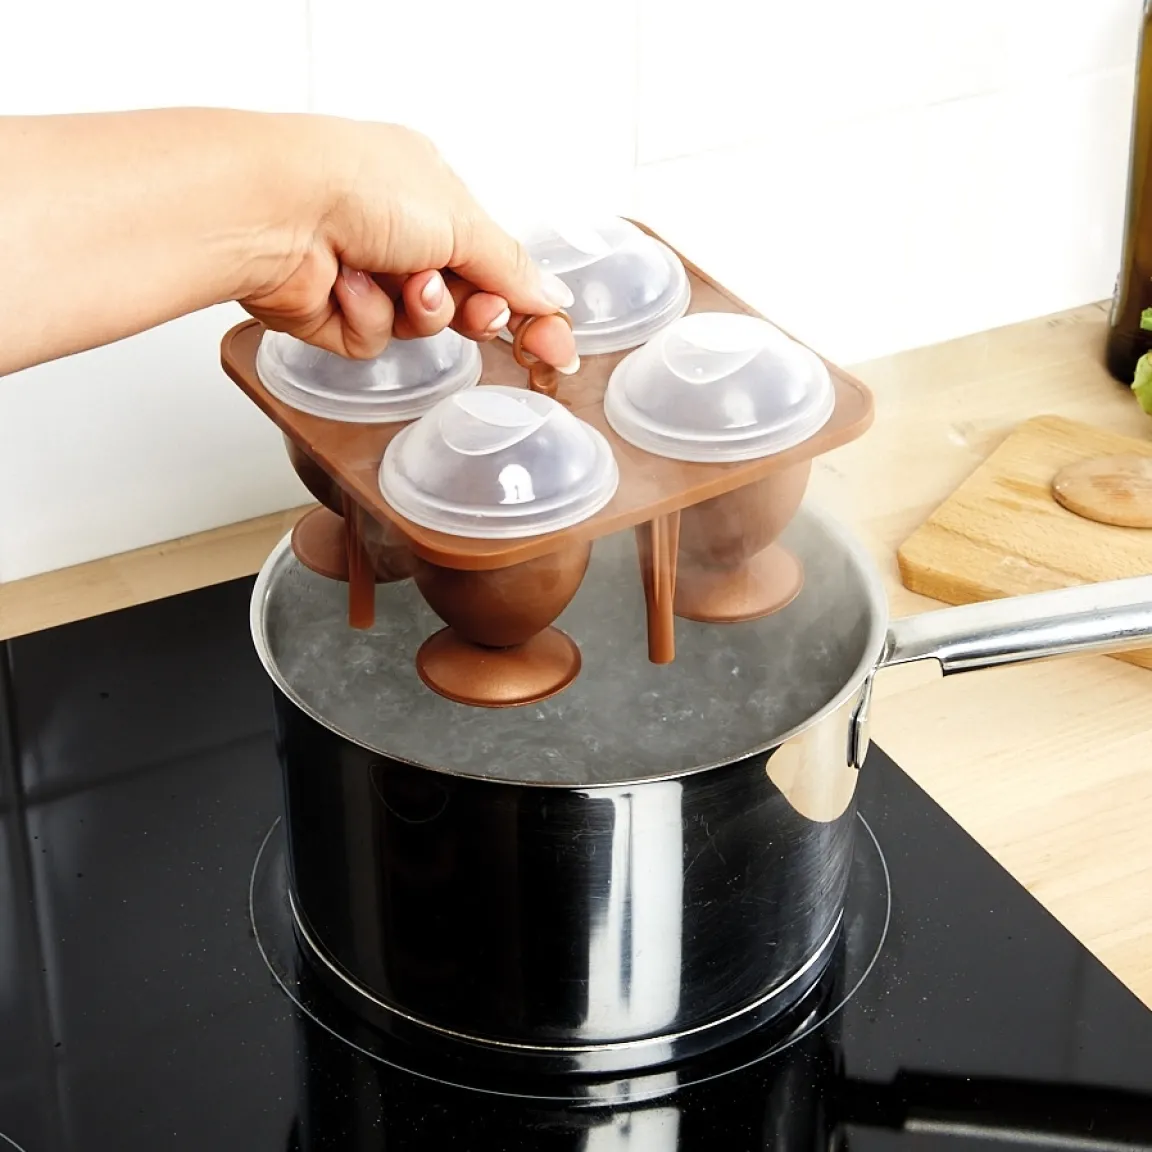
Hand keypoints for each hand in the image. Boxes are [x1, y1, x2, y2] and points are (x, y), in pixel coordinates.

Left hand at [241, 121, 578, 372]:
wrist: (274, 208)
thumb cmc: (357, 184)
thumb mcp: (460, 220)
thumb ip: (510, 267)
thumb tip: (551, 295)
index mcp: (431, 195)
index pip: (496, 262)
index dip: (528, 308)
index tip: (555, 347)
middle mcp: (396, 233)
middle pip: (463, 301)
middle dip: (474, 311)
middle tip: (481, 311)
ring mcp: (363, 274)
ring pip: (420, 328)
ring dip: (419, 310)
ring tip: (400, 280)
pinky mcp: (331, 313)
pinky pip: (374, 340)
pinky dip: (368, 316)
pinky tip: (347, 284)